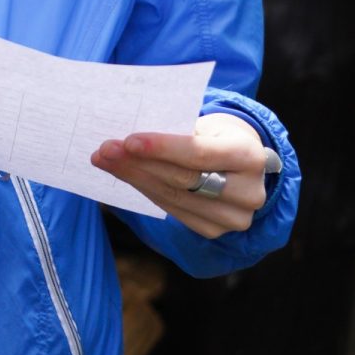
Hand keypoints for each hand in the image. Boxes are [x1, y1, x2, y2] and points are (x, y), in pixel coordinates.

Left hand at [89, 113, 275, 238]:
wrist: (242, 164)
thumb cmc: (218, 136)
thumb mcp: (208, 125)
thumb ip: (178, 132)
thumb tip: (129, 138)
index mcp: (249, 156)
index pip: (200, 153)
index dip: (162, 148)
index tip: (128, 141)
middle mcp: (249, 192)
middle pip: (182, 179)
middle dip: (138, 164)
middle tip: (105, 150)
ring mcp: (233, 217)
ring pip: (173, 197)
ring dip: (133, 178)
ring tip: (105, 160)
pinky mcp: (214, 230)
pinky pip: (172, 209)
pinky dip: (145, 190)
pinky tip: (125, 175)